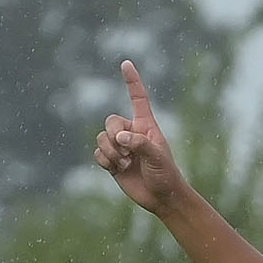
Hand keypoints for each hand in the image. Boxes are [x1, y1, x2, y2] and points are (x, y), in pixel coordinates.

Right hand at [93, 61, 187, 214]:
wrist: (162, 198)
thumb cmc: (165, 175)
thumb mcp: (157, 157)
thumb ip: (140, 144)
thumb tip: (119, 138)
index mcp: (145, 126)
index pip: (138, 99)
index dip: (132, 81)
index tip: (126, 64)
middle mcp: (131, 133)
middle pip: (110, 121)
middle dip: (114, 136)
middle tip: (128, 153)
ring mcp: (120, 147)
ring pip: (102, 138)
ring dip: (111, 152)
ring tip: (126, 164)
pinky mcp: (112, 161)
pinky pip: (97, 153)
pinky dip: (105, 161)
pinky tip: (117, 170)